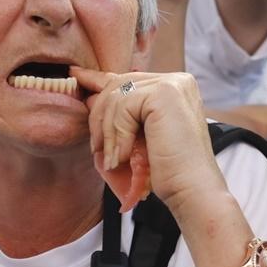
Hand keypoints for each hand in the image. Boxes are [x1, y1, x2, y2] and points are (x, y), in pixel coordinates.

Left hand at [71, 68, 224, 213]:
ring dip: (107, 132)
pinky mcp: (165, 94)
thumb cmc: (167, 170)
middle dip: (99, 118)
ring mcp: (172, 84)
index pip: (127, 79)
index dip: (97, 79)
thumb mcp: (139, 136)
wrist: (191, 191)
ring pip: (115, 96)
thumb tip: (89, 96)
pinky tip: (124, 156)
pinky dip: (118, 135)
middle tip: (99, 149)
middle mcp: (176, 80)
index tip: (75, 76)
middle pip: (117, 85)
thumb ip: (122, 114)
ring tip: (113, 159)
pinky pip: (122, 107)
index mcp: (173, 87)